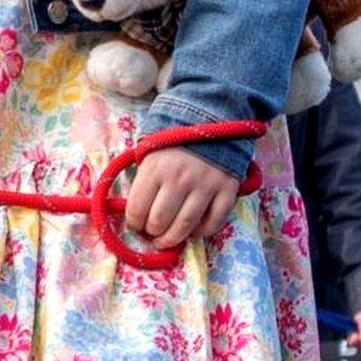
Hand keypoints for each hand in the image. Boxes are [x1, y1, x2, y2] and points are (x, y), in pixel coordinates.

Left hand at [124, 148, 239, 250]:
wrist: (211, 120)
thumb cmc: (173, 142)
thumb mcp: (149, 154)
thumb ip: (142, 182)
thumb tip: (136, 215)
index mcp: (155, 168)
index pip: (137, 210)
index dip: (133, 223)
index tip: (136, 225)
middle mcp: (179, 178)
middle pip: (159, 222)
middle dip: (152, 233)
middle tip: (152, 233)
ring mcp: (205, 185)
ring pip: (185, 226)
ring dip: (172, 239)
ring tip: (167, 239)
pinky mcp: (227, 190)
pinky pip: (214, 222)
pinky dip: (202, 233)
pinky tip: (192, 231)